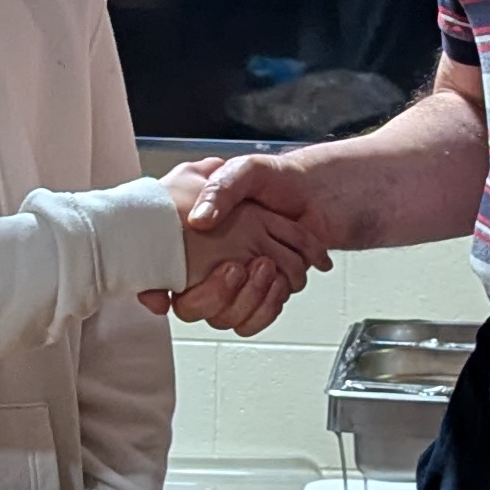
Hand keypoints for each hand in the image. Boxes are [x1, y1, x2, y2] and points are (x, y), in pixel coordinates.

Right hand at [152, 154, 329, 334]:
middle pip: (200, 307)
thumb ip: (219, 189)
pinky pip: (256, 317)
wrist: (317, 192)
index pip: (172, 280)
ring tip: (267, 268)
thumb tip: (199, 220)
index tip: (226, 266)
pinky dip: (270, 304)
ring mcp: (241, 280)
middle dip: (226, 293)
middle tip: (245, 265)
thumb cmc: (277, 179)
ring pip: (229, 316)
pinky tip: (281, 282)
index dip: (194, 286)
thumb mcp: (244, 172)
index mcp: (200, 238)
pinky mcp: (264, 291)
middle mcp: (215, 262)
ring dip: (251, 298)